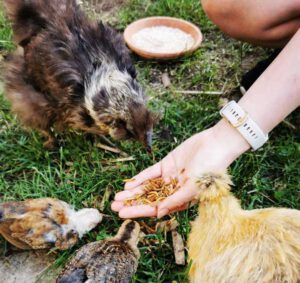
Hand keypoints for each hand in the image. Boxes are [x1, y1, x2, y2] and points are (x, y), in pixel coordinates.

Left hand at [111, 120, 249, 217]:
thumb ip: (175, 200)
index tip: (123, 214)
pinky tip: (128, 183)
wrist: (215, 144)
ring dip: (133, 192)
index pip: (156, 208)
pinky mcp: (167, 164)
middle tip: (114, 206)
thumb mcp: (193, 187)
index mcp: (180, 199)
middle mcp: (173, 190)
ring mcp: (169, 177)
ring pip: (147, 187)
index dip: (139, 211)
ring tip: (117, 197)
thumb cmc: (210, 169)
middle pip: (149, 199)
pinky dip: (140, 178)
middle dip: (132, 203)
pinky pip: (151, 173)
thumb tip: (158, 213)